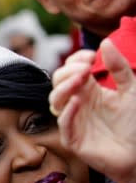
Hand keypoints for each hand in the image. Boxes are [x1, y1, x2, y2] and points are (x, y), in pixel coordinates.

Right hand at [49, 40, 135, 182]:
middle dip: (68, 72)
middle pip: (58, 82)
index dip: (75, 60)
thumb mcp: (132, 89)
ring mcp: (73, 121)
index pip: (69, 70)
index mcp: (88, 90)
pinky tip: (77, 101)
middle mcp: (77, 104)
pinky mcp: (73, 139)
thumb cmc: (134, 124)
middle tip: (85, 69)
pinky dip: (67, 111)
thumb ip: (119, 67)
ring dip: (64, 88)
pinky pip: (63, 123)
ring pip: (55, 100)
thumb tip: (105, 42)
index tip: (90, 56)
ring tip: (80, 79)